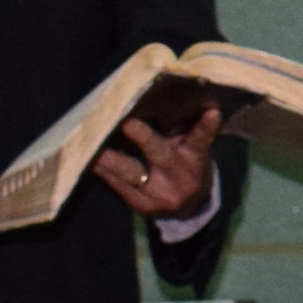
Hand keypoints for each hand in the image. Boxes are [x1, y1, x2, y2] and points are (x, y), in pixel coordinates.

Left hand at [95, 108, 226, 218]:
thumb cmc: (187, 164)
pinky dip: (104, 172)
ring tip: (93, 147)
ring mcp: (160, 195)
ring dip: (110, 160)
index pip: (201, 139)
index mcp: (194, 157)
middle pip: (161, 155)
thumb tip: (157, 96)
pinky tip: (91, 159)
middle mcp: (179, 176)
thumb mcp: (191, 148)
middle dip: (144, 139)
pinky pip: (119, 187)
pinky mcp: (142, 206)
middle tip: (127, 123)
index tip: (212, 113)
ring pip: (132, 175)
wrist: (190, 207)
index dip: (206, 127)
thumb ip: (182, 127)